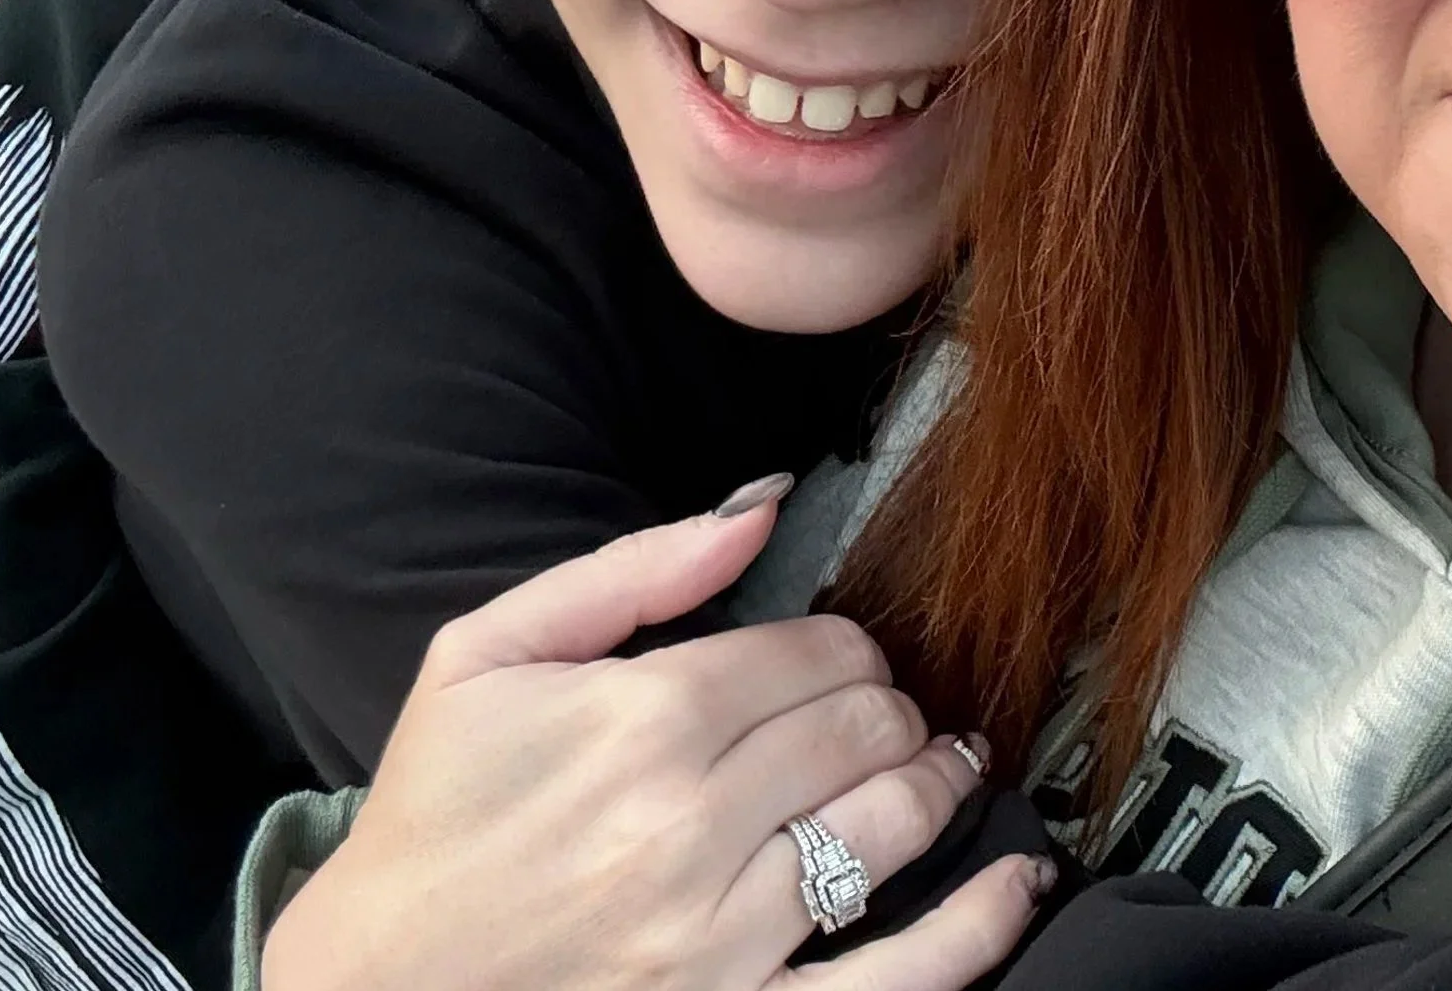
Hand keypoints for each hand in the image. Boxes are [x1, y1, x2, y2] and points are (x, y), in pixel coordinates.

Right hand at [263, 492, 1049, 990]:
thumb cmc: (432, 819)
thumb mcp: (488, 655)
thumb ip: (633, 569)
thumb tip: (757, 507)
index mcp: (642, 722)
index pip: (815, 652)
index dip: (845, 645)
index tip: (837, 657)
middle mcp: (691, 830)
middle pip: (863, 727)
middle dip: (889, 705)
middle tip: (883, 710)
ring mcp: (722, 943)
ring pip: (891, 826)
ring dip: (936, 783)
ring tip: (945, 764)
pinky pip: (897, 982)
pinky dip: (978, 927)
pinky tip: (1019, 882)